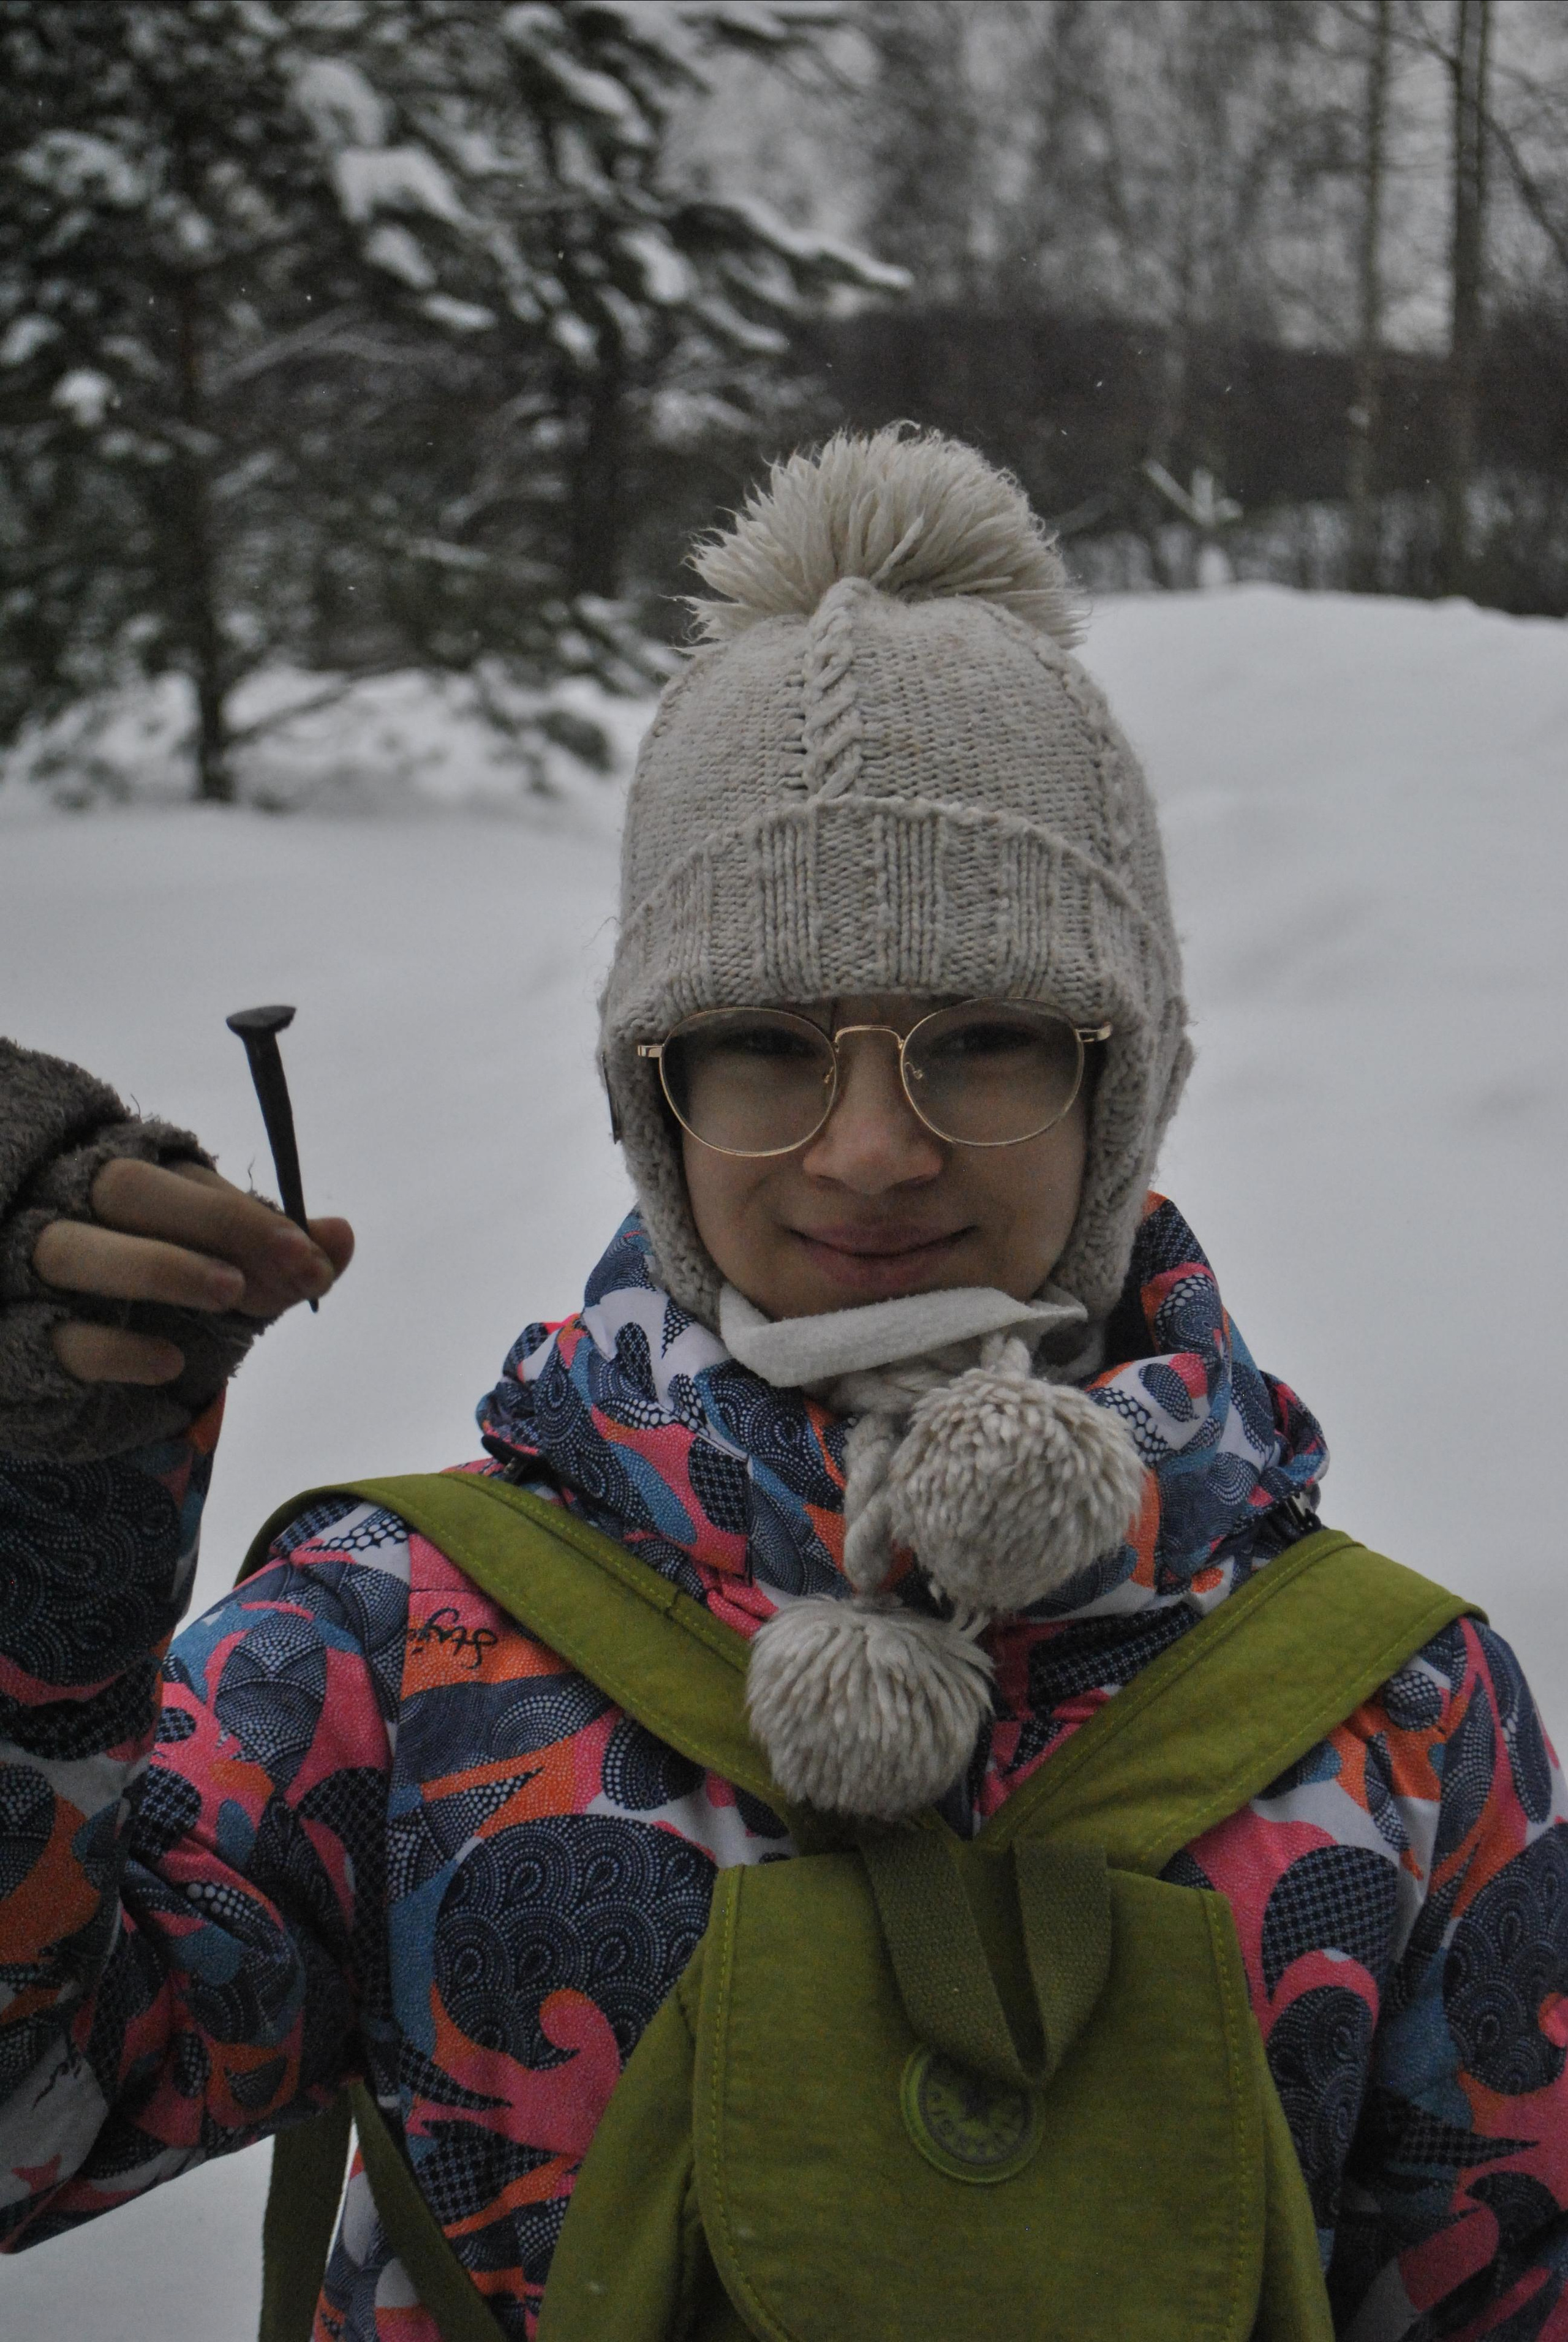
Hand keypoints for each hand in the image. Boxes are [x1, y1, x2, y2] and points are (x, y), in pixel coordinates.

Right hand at [31, 1158, 354, 1385]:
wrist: (53, 1363)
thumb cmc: (149, 1295)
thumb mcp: (218, 1270)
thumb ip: (276, 1257)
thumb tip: (342, 1235)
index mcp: (121, 1183)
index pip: (183, 1180)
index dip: (249, 1215)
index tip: (311, 1254)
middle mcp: (67, 1211)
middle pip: (124, 1188)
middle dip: (213, 1221)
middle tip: (288, 1263)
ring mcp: (29, 1272)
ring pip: (72, 1248)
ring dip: (160, 1267)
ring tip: (232, 1294)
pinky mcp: (16, 1338)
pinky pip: (58, 1336)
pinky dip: (117, 1348)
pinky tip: (171, 1362)